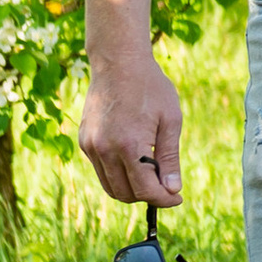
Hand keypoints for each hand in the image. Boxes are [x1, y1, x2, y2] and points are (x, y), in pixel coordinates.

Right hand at [79, 49, 185, 206]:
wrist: (118, 62)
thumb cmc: (150, 88)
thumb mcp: (170, 121)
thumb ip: (169, 158)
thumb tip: (172, 190)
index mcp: (129, 145)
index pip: (145, 190)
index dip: (163, 199)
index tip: (176, 198)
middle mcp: (104, 150)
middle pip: (125, 194)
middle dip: (147, 196)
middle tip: (165, 187)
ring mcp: (91, 146)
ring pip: (110, 186)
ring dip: (131, 189)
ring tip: (151, 176)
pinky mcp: (84, 141)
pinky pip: (101, 170)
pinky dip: (117, 174)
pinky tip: (133, 160)